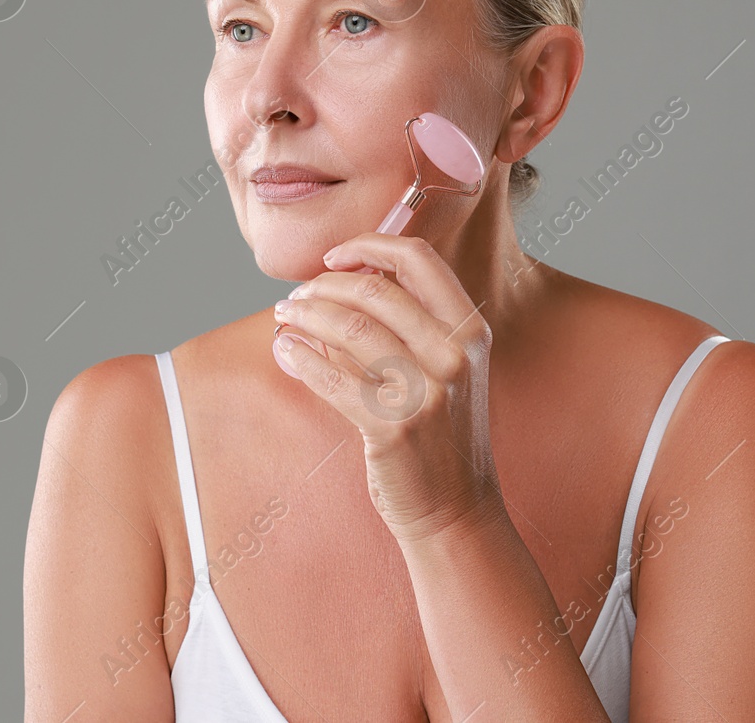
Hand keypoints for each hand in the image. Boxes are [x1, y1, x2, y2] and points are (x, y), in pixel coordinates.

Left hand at [272, 232, 501, 543]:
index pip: (419, 259)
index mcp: (469, 330)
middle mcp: (454, 355)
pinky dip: (300, 357)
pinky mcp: (393, 426)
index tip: (334, 256)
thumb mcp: (441, 370)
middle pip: (374, 289)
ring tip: (284, 316)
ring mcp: (426, 391)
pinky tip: (285, 350)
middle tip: (297, 295)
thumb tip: (333, 286)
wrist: (456, 509)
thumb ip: (401, 326)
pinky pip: (332, 377)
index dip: (369, 245)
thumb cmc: (439, 434)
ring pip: (349, 328)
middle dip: (323, 285)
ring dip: (305, 314)